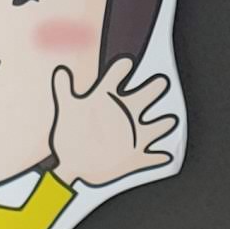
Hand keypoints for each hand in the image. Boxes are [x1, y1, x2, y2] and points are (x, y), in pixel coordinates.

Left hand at [47, 57, 177, 187]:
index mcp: (106, 98)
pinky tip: (163, 156)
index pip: (115, 77)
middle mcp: (124, 114)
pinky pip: (151, 158)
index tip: (125, 64)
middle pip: (144, 96)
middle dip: (153, 89)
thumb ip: (63, 90)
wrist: (73, 164)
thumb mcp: (67, 111)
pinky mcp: (135, 157)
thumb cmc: (70, 135)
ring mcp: (132, 136)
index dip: (120, 69)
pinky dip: (158, 158)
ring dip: (162, 125)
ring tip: (169, 120)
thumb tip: (60, 71)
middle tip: (160, 82)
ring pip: (155, 127)